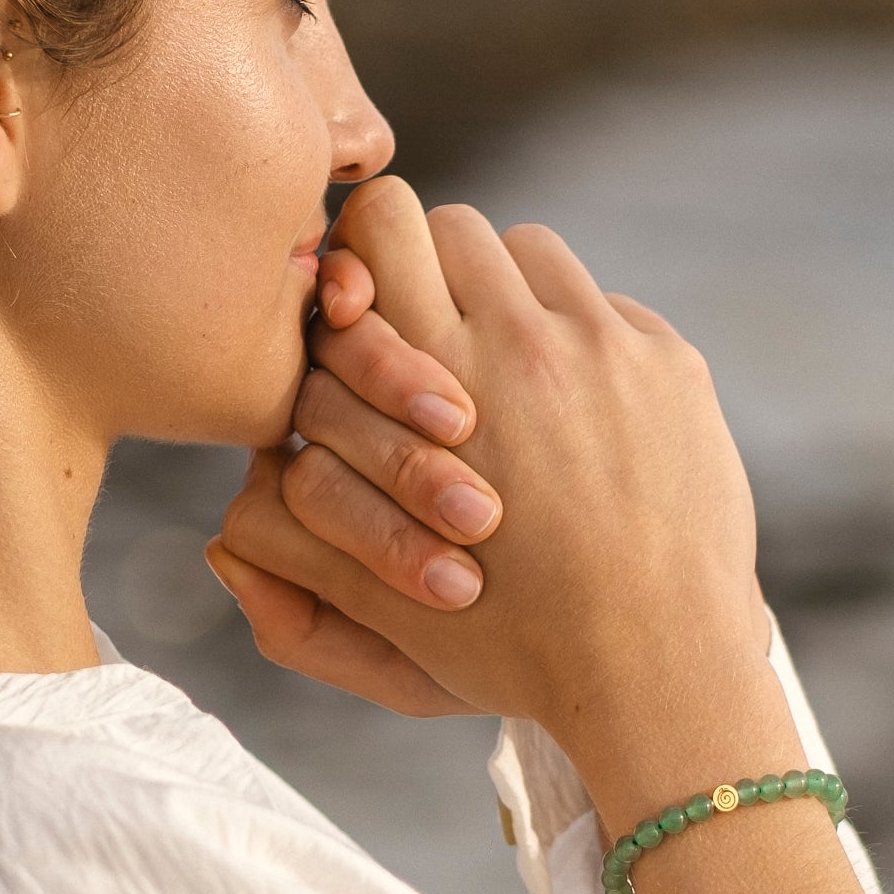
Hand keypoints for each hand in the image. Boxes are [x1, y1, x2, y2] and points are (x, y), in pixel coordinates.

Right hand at [216, 180, 864, 893]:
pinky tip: (576, 408)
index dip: (364, 252)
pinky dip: (581, 338)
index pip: (382, 222)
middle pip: (452, 224)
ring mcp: (608, 348)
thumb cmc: (515, 652)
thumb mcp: (387, 620)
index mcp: (439, 382)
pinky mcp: (671, 365)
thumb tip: (222, 538)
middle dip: (431, 268)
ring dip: (508, 294)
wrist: (667, 672)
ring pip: (530, 251)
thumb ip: (297, 565)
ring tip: (499, 367)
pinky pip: (606, 305)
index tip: (362, 301)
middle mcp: (523, 344)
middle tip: (429, 329)